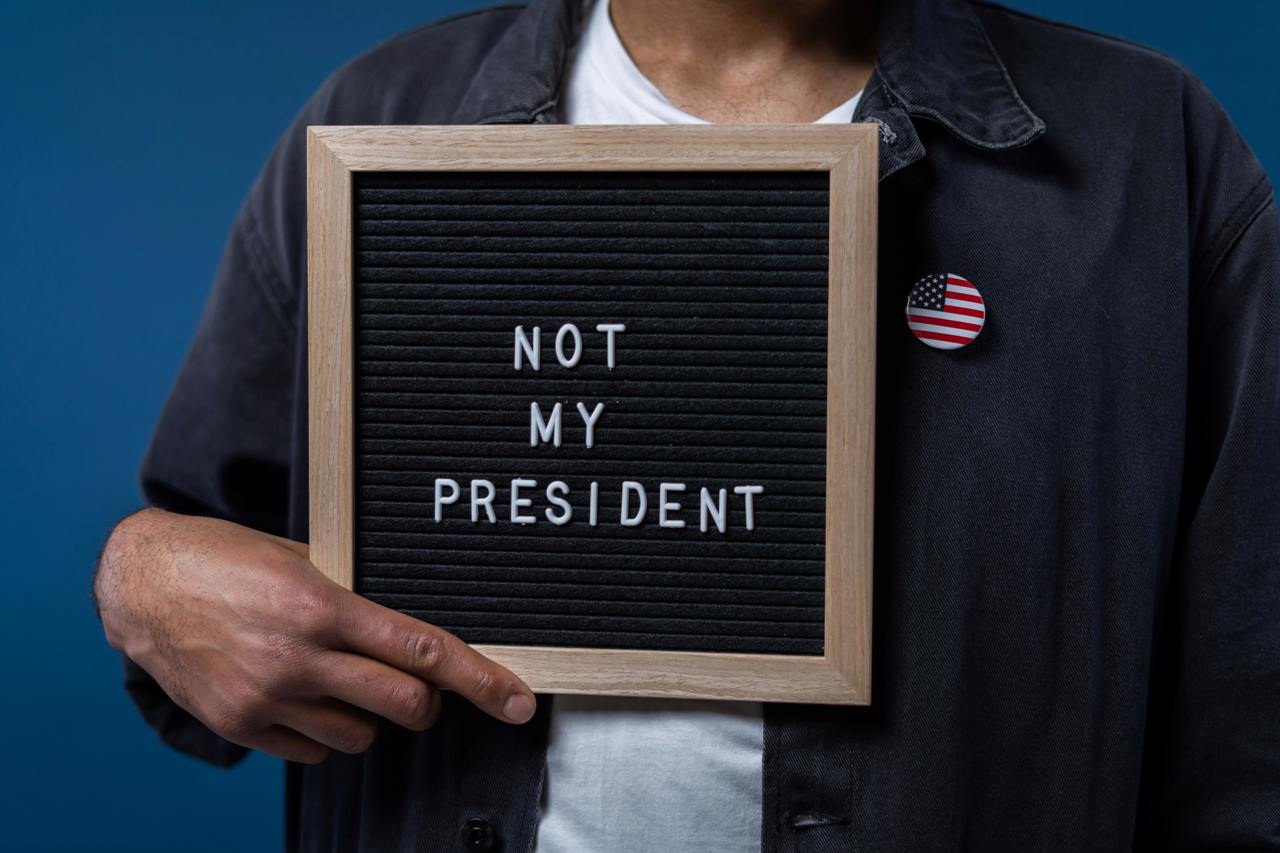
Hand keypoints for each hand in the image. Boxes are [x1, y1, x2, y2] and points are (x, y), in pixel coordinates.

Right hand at [94, 508, 536, 763]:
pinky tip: (305, 696)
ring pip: (361, 736)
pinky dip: (324, 732)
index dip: (480, 680)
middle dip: (426, 704)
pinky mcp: (240, 726)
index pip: (422, 651)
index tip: (517, 702)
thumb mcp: (302, 557)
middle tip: (417, 688)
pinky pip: (314, 753)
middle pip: (405, 707)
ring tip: (340, 678)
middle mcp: (298, 658)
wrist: (143, 585)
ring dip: (369, 716)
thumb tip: (418, 624)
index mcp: (322, 606)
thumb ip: (357, 592)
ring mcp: (267, 698)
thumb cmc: (228, 558)